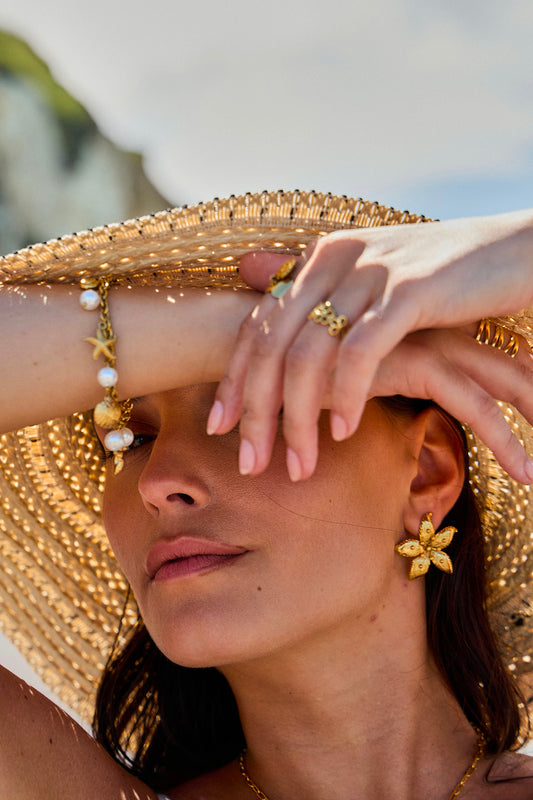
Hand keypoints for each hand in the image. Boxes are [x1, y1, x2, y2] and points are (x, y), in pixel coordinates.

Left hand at [207, 210, 532, 481]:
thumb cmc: (437, 277)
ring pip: (309, 355)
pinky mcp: (408, 291)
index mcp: (319, 259)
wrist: (511, 251)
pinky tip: (344, 433)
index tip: (218, 427)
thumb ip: (311, 286)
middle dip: (256, 411)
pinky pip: (361, 353)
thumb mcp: (367, 278)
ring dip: (298, 418)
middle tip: (249, 462)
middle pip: (272, 345)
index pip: (257, 326)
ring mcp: (369, 272)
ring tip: (298, 464)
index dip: (234, 379)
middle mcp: (334, 259)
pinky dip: (346, 397)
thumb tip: (251, 273)